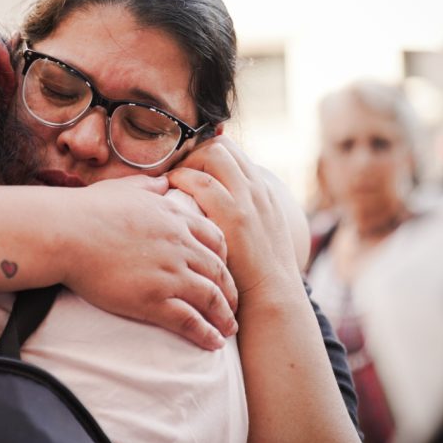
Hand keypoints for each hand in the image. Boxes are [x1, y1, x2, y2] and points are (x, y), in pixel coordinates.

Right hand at [59, 175, 236, 349]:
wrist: (67, 232)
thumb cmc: (89, 210)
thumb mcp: (127, 188)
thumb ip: (149, 186)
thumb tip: (163, 183)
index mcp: (175, 219)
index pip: (215, 239)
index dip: (224, 258)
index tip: (223, 270)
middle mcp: (180, 246)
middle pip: (219, 271)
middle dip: (230, 290)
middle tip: (233, 305)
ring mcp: (169, 274)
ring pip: (211, 297)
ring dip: (223, 316)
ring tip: (228, 329)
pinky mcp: (154, 300)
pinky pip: (189, 320)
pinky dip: (206, 333)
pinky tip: (213, 343)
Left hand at [168, 136, 303, 306]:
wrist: (272, 297)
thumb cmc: (255, 271)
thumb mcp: (257, 231)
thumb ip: (238, 210)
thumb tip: (208, 202)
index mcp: (262, 189)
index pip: (231, 151)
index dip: (204, 154)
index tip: (187, 171)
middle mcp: (257, 187)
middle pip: (221, 146)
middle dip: (194, 153)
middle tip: (177, 175)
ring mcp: (248, 199)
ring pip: (213, 153)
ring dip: (188, 163)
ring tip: (173, 182)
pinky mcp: (235, 216)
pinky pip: (202, 182)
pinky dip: (182, 180)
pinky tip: (170, 193)